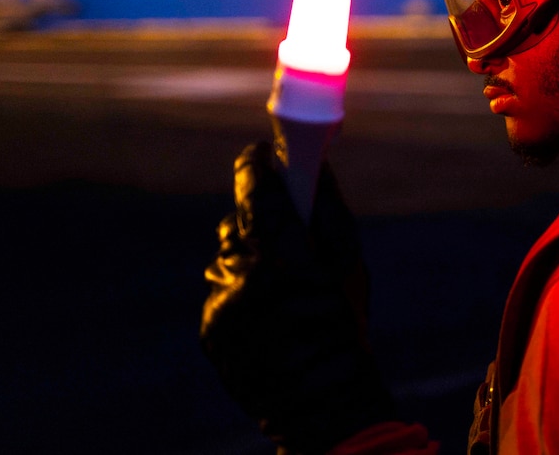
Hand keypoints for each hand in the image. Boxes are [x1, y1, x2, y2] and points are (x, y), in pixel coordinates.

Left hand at [201, 141, 394, 453]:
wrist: (322, 404)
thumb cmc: (344, 329)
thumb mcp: (349, 264)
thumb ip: (327, 208)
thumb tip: (315, 163)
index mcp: (283, 254)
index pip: (255, 184)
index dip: (261, 163)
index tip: (268, 155)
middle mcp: (244, 274)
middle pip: (239, 219)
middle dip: (260, 217)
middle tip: (287, 229)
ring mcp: (221, 303)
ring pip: (228, 254)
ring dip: (250, 256)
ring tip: (282, 284)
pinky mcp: (209, 326)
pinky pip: (222, 288)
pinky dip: (241, 290)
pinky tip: (268, 313)